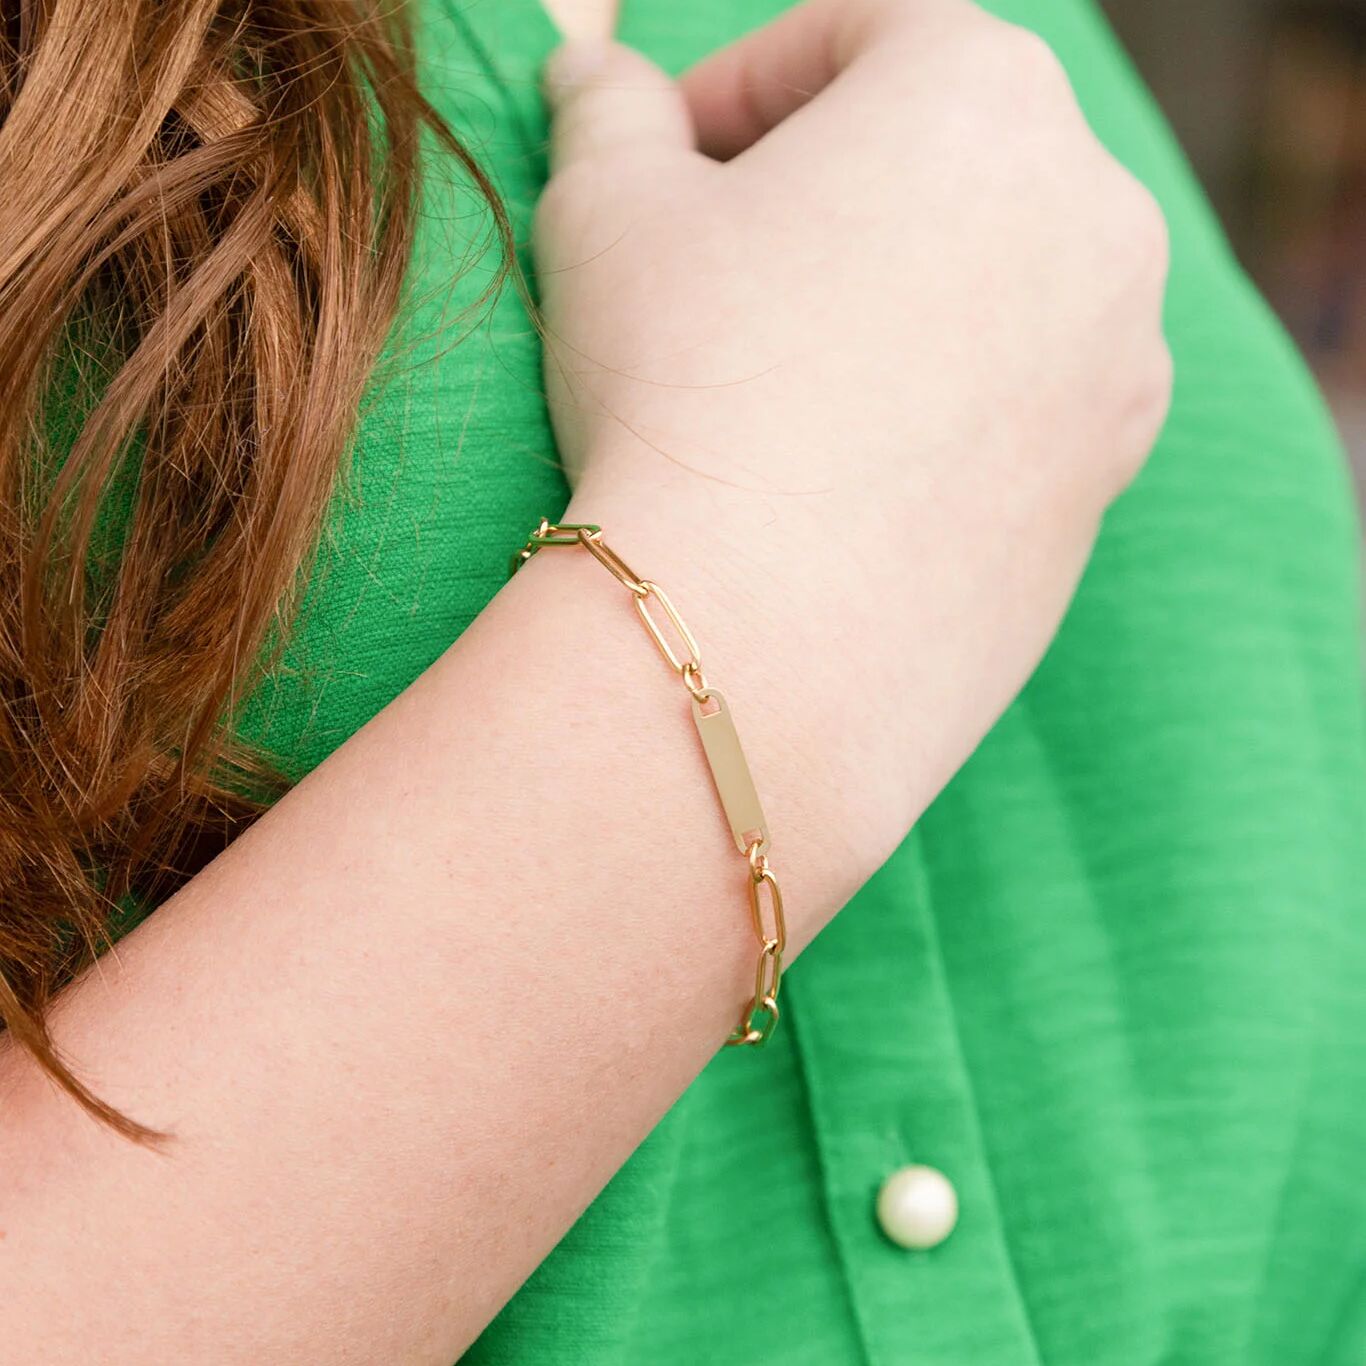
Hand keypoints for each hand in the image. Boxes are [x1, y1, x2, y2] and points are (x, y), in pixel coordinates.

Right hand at [535, 0, 1169, 866]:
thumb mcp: (606, 212)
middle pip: (943, 156)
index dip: (742, 85)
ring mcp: (1119, 360)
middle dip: (825, 190)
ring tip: (780, 381)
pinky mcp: (1103, 484)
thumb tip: (590, 69)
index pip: (859, 34)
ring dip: (893, 301)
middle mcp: (1094, 209)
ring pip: (993, 284)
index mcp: (984, 91)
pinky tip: (843, 470)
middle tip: (720, 271)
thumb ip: (608, 112)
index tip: (670, 162)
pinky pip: (1016, 405)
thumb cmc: (681, 389)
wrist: (764, 638)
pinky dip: (940, 408)